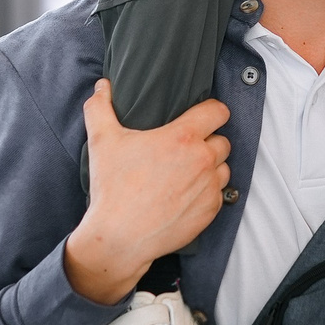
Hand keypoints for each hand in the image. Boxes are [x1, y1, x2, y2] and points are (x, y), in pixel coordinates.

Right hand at [64, 81, 231, 304]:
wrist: (120, 237)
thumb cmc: (114, 188)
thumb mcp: (102, 141)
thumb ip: (100, 108)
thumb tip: (102, 87)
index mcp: (183, 137)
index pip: (218, 111)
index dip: (212, 110)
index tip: (202, 116)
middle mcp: (202, 160)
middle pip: (223, 140)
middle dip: (208, 141)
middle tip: (186, 148)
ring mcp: (209, 187)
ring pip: (224, 168)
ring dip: (211, 168)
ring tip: (187, 172)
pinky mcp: (210, 211)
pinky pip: (219, 194)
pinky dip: (207, 192)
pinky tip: (186, 194)